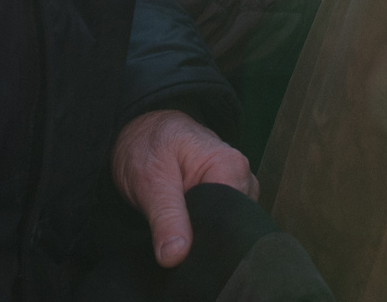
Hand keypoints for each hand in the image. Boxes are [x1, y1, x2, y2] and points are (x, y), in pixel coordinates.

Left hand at [111, 109, 256, 268]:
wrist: (143, 130)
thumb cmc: (147, 146)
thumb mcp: (149, 182)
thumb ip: (165, 218)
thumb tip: (175, 256)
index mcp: (230, 165)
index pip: (231, 218)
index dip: (205, 238)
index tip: (181, 248)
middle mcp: (243, 175)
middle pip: (232, 224)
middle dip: (204, 237)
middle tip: (173, 237)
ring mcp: (239, 186)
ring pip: (227, 226)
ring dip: (203, 234)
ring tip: (177, 226)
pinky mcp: (230, 196)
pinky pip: (223, 222)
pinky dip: (204, 228)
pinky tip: (186, 225)